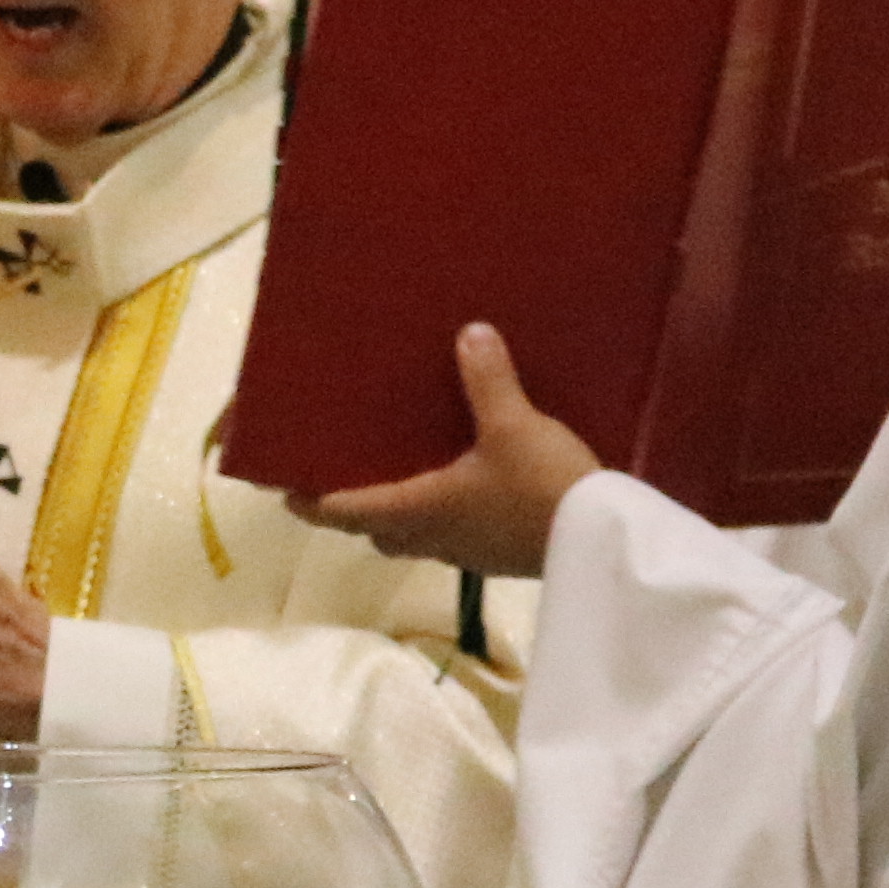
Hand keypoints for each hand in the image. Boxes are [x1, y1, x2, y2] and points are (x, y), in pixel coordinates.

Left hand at [303, 325, 601, 581]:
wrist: (603, 544)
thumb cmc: (543, 488)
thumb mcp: (514, 426)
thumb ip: (488, 381)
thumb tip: (469, 334)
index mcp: (420, 509)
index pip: (348, 512)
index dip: (313, 504)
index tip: (285, 494)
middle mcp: (436, 536)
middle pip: (380, 531)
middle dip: (358, 510)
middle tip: (347, 479)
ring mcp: (470, 551)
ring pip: (419, 536)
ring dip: (404, 512)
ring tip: (405, 475)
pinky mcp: (502, 552)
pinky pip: (456, 534)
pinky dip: (445, 513)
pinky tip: (466, 484)